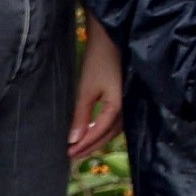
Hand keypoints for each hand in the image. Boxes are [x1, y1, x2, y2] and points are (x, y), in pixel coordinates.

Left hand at [66, 27, 126, 164]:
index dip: (84, 144)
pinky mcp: (124, 98)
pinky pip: (115, 122)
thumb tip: (74, 140)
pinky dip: (102, 130)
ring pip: (112, 130)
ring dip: (96, 140)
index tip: (68, 153)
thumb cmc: (98, 62)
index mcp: (118, 107)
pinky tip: (92, 130)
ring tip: (79, 147)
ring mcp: (127, 103)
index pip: (99, 132)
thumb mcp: (86, 89)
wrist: (110, 40)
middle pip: (108, 135)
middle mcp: (126, 108)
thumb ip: (81, 115)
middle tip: (71, 156)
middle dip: (90, 146)